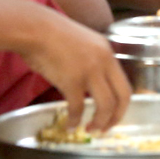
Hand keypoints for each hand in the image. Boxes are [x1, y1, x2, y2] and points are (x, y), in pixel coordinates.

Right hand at [21, 16, 131, 130]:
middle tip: (106, 128)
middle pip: (122, 97)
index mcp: (107, 52)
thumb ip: (92, 60)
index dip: (122, 104)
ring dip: (100, 122)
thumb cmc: (51, 34)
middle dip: (116, 117)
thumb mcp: (83, 43)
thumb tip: (90, 83)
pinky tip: (70, 125)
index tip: (114, 115)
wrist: (34, 28)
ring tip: (91, 129)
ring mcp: (89, 71)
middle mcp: (104, 62)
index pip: (125, 84)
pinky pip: (78, 108)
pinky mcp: (72, 80)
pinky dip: (74, 120)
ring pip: (105, 105)